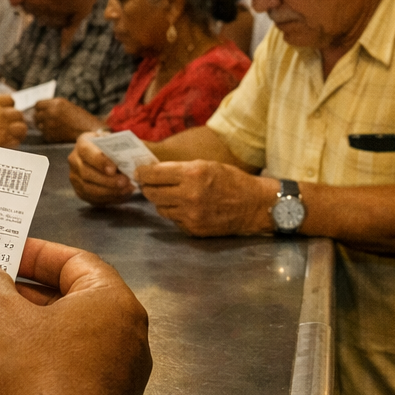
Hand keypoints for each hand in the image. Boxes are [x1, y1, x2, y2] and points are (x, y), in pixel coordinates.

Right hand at [0, 95, 26, 146]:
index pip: (10, 100)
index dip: (9, 108)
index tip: (5, 115)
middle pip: (19, 114)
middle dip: (15, 121)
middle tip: (8, 129)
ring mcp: (1, 127)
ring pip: (22, 127)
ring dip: (17, 132)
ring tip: (8, 138)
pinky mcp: (1, 142)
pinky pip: (16, 142)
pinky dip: (12, 145)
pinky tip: (3, 147)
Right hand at [0, 241, 150, 394]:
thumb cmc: (33, 377)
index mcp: (114, 304)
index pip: (76, 261)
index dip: (36, 253)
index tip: (4, 251)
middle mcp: (121, 340)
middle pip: (59, 307)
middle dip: (7, 303)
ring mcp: (108, 381)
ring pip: (45, 348)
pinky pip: (46, 380)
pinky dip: (9, 374)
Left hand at [34, 97, 103, 142]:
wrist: (90, 132)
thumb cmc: (82, 119)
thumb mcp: (68, 106)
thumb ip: (54, 106)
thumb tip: (41, 109)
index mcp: (56, 103)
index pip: (37, 105)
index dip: (39, 109)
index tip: (42, 112)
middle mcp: (51, 113)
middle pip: (36, 116)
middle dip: (41, 118)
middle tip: (48, 121)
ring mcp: (49, 125)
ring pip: (39, 126)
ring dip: (45, 127)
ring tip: (56, 128)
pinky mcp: (50, 136)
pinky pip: (45, 135)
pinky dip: (49, 135)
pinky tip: (59, 134)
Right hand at [69, 132, 137, 205]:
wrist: (99, 152)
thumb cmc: (109, 145)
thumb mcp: (112, 140)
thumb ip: (118, 147)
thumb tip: (132, 157)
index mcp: (82, 144)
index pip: (87, 152)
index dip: (100, 162)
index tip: (114, 169)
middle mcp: (74, 161)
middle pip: (87, 174)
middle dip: (107, 180)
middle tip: (125, 182)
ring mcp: (75, 178)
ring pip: (89, 189)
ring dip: (109, 191)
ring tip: (126, 189)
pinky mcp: (79, 191)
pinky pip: (92, 198)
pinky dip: (109, 198)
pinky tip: (122, 195)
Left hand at [137, 161, 277, 236]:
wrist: (254, 205)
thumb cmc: (232, 180)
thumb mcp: (206, 164)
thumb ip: (180, 168)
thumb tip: (152, 172)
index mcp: (193, 173)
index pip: (153, 174)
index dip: (142, 172)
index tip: (139, 172)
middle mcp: (189, 195)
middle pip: (152, 193)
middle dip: (148, 187)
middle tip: (148, 183)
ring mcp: (191, 215)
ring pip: (160, 208)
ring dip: (162, 200)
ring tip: (171, 194)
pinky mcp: (193, 229)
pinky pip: (173, 220)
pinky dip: (175, 212)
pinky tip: (185, 206)